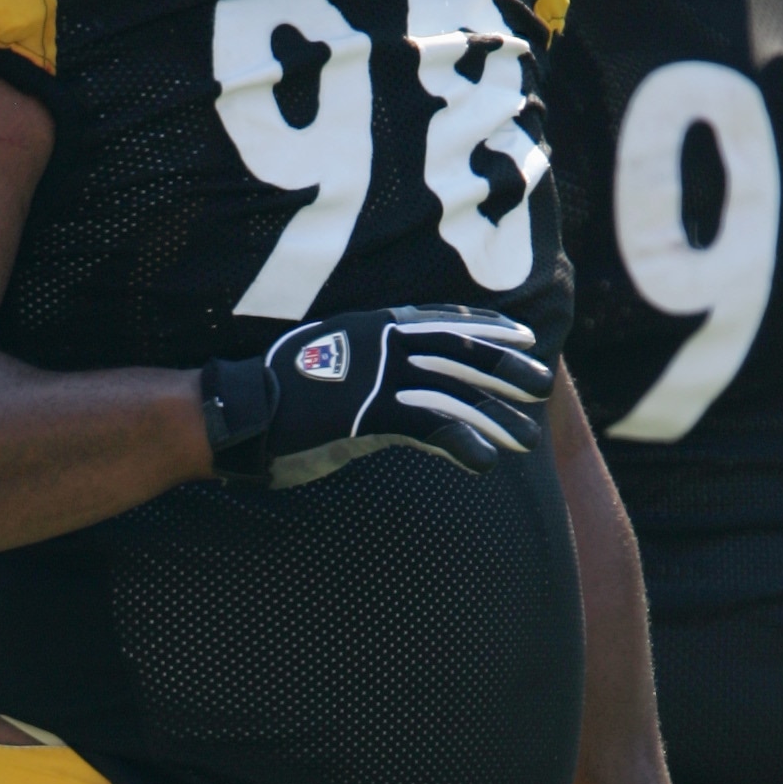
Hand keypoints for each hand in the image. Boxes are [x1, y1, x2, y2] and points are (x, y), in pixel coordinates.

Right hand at [202, 306, 553, 487]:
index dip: (488, 326)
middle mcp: (382, 344)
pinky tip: (486, 463)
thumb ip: (372, 376)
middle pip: (460, 351)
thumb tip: (400, 397)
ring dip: (494, 416)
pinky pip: (429, 428)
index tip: (523, 334)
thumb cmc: (278, 397)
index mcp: (374, 327)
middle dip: (506, 368)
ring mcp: (377, 376)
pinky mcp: (369, 413)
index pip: (444, 320)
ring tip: (525, 440)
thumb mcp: (334, 370)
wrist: (240, 411)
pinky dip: (462, 444)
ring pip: (454, 392)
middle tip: (543, 385)